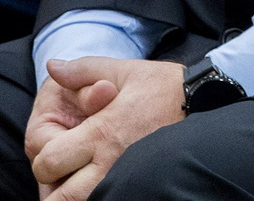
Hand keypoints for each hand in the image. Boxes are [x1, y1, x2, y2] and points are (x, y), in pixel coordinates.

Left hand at [26, 58, 183, 200]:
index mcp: (101, 133)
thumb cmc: (166, 87)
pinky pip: (108, 200)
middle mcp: (110, 162)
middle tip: (64, 173)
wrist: (209, 99)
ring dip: (75, 195)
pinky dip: (99, 195)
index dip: (44, 159)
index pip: (48, 163)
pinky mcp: (141, 183)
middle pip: (60, 197)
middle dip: (55, 187)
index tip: (56, 149)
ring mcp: (126, 176)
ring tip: (81, 180)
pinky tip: (102, 181)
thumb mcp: (125, 70)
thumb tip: (53, 67)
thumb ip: (84, 69)